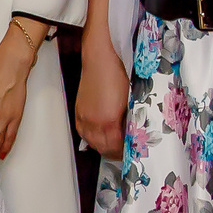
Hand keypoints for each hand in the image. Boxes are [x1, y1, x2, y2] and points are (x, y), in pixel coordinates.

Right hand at [76, 35, 127, 157]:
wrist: (99, 59)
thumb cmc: (118, 75)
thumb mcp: (131, 99)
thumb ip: (130, 119)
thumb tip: (133, 133)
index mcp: (109, 121)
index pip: (116, 147)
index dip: (125, 152)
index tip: (133, 153)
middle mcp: (93, 123)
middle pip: (103, 148)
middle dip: (115, 153)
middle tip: (126, 153)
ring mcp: (84, 119)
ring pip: (92, 143)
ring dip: (104, 147)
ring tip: (115, 146)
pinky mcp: (79, 113)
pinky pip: (84, 134)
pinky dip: (93, 139)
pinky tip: (101, 136)